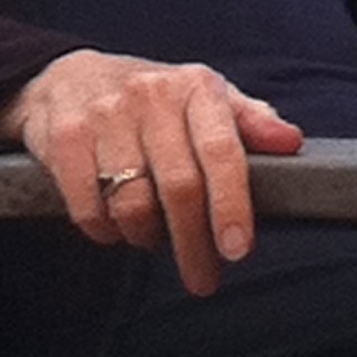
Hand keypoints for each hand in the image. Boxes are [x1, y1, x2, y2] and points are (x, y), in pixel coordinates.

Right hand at [0, 50, 302, 297]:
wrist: (68, 77)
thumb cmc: (152, 99)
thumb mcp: (204, 98)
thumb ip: (250, 122)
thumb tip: (291, 142)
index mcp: (196, 86)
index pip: (221, 150)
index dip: (231, 204)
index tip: (237, 250)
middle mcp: (151, 94)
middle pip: (179, 187)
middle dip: (194, 245)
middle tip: (202, 279)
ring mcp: (105, 114)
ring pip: (133, 204)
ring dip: (146, 237)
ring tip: (152, 237)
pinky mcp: (65, 137)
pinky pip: (89, 208)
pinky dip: (105, 232)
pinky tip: (113, 227)